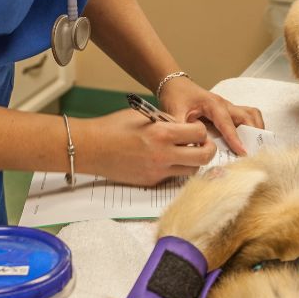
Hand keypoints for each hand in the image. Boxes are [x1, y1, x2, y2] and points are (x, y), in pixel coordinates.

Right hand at [75, 109, 216, 185]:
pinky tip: (166, 159)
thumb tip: (185, 127)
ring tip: (185, 152)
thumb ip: (167, 121)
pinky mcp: (151, 181)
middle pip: (203, 157)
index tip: (195, 129)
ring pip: (192, 171)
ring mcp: (158, 171)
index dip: (200, 130)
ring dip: (193, 161)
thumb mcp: (144, 115)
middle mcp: (163, 154)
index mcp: (162, 133)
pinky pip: (173, 176)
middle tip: (203, 145)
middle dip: (208, 150)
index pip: (199, 133)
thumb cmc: (114, 127)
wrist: (91, 148)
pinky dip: (175, 168)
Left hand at [158, 76, 264, 155]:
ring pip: (251, 114)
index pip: (227, 122)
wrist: (175, 85)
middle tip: (255, 152)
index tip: (242, 152)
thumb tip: (190, 147)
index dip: (235, 138)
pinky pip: (247, 117)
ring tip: (257, 146)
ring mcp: (229, 107)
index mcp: (212, 104)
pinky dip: (252, 128)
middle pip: (248, 116)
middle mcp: (224, 104)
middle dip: (254, 133)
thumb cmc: (176, 98)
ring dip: (257, 128)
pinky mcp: (229, 112)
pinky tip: (249, 141)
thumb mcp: (174, 113)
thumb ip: (182, 129)